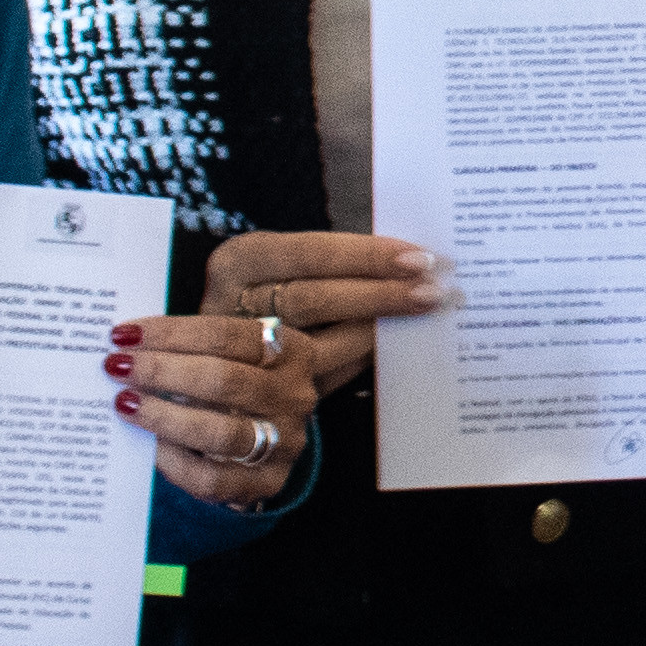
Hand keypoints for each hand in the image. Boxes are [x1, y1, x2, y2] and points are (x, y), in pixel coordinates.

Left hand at [109, 307, 319, 506]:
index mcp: (291, 351)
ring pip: (218, 432)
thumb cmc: (237, 382)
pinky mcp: (266, 482)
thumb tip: (128, 339)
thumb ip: (192, 342)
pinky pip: (211, 478)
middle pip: (222, 380)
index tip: (124, 334)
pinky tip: (148, 446)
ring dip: (162, 415)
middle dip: (161, 371)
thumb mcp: (232, 352)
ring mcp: (285, 443)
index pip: (226, 335)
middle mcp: (294, 396)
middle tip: (116, 367)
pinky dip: (173, 461)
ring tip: (124, 403)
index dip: (170, 333)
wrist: (270, 436)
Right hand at [191, 230, 436, 404]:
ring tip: (423, 317)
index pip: (309, 252)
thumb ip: (330, 263)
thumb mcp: (281, 268)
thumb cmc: (264, 296)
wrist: (212, 359)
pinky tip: (393, 348)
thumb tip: (408, 260)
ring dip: (374, 331)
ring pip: (316, 343)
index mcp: (238, 261)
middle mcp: (230, 305)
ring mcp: (240, 355)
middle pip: (313, 298)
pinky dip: (358, 361)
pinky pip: (319, 376)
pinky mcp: (257, 393)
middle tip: (433, 291)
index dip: (365, 255)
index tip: (418, 257)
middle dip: (378, 295)